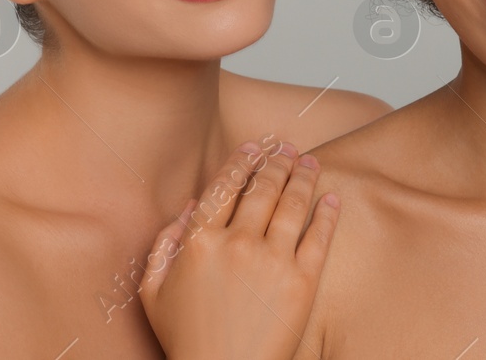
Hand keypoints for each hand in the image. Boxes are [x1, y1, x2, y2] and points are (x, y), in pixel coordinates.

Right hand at [139, 140, 338, 359]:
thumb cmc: (185, 338)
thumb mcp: (154, 293)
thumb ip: (164, 245)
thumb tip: (190, 207)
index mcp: (200, 243)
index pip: (224, 187)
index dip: (241, 162)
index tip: (253, 147)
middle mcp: (237, 244)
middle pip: (263, 189)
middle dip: (277, 162)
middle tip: (288, 149)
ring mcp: (273, 262)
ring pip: (292, 204)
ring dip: (303, 177)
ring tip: (311, 163)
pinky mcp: (302, 282)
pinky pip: (319, 237)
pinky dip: (327, 213)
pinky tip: (331, 198)